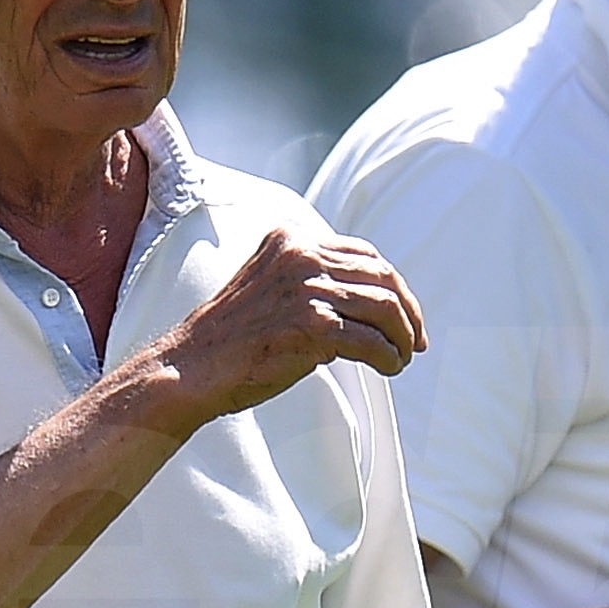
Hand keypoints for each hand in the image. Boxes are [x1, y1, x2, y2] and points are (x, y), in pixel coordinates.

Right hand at [156, 226, 427, 421]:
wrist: (193, 366)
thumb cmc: (234, 336)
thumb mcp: (273, 286)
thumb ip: (314, 281)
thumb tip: (373, 301)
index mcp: (291, 239)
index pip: (364, 254)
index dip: (393, 284)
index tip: (405, 313)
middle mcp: (300, 256)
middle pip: (381, 276)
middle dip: (407, 310)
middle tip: (415, 339)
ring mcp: (306, 289)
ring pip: (383, 307)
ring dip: (401, 336)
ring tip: (402, 357)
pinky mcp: (311, 325)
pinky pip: (370, 341)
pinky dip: (387, 357)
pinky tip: (388, 368)